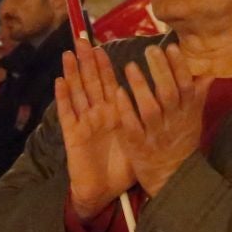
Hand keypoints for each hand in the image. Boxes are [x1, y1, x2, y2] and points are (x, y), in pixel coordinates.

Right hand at [55, 40, 134, 218]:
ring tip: (69, 53)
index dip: (106, 66)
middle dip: (87, 61)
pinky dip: (63, 98)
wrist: (103, 192)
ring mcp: (84, 123)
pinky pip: (67, 114)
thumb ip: (147, 120)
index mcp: (114, 114)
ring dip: (73, 73)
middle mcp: (97, 115)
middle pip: (91, 83)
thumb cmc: (121, 168)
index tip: (104, 45)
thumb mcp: (138, 139)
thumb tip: (171, 102)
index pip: (109, 84)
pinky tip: (60, 82)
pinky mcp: (73, 136)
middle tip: (82, 39)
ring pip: (77, 93)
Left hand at [116, 43, 208, 197]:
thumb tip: (209, 71)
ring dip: (141, 86)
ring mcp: (155, 134)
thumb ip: (199, 94)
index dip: (179, 66)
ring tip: (130, 66)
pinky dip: (126, 110)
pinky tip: (118, 93)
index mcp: (187, 112)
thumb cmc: (181, 142)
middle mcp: (173, 121)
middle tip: (149, 50)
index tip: (171, 47)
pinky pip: (132, 126)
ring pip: (150, 108)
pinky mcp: (138, 145)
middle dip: (160, 70)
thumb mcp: (194, 119)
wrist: (173, 178)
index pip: (186, 85)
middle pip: (169, 93)